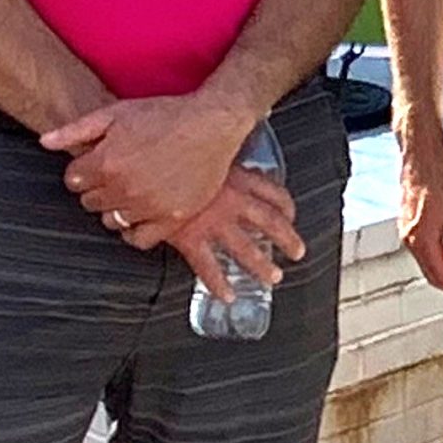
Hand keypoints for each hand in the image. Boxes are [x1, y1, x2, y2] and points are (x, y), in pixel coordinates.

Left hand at [42, 94, 248, 232]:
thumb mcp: (116, 113)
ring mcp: (148, 206)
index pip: (73, 181)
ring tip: (131, 190)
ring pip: (111, 221)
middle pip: (90, 202)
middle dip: (97, 188)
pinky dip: (134, 230)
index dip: (82, 171)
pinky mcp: (171, 219)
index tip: (96, 164)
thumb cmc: (165, 115)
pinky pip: (138, 239)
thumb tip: (44, 142)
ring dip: (115, 208)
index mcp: (106, 162)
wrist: (211, 124)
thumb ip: (76, 130)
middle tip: (116, 174)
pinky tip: (141, 212)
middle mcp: (124, 188)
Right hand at [111, 167, 303, 300]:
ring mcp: (213, 221)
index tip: (290, 215)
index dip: (286, 206)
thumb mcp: (204, 147)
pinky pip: (209, 266)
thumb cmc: (171, 151)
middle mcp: (231, 200)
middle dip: (287, 239)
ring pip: (246, 248)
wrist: (144, 166)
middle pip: (270, 222)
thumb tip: (222, 153)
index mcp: (237, 177)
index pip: (273, 193)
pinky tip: (227, 294)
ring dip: (262, 265)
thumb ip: (217, 156)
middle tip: (297, 252)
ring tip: (273, 277)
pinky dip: (219, 283)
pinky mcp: (191, 237)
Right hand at [398, 124, 442, 304]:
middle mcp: (409, 237)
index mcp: (420, 237)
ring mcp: (406, 230)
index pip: (441, 276)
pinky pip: (424, 251)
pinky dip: (439, 261)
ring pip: (428, 263)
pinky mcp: (408, 223)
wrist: (420, 150)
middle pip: (432, 274)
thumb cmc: (438, 171)